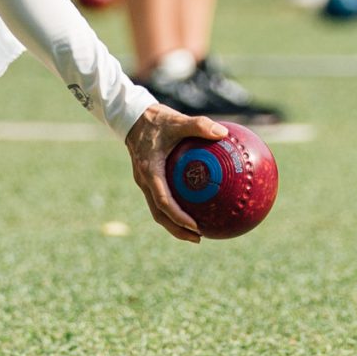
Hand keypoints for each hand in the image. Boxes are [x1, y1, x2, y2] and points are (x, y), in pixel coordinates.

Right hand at [124, 103, 229, 242]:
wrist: (132, 117)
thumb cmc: (157, 119)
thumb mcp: (178, 120)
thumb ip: (200, 125)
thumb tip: (224, 132)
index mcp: (150, 171)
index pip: (163, 201)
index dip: (177, 217)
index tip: (195, 226)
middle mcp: (145, 181)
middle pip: (159, 215)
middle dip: (177, 230)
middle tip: (198, 238)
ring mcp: (144, 182)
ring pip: (157, 211)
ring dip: (174, 224)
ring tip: (196, 232)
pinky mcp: (148, 179)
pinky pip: (160, 199)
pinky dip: (174, 209)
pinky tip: (194, 206)